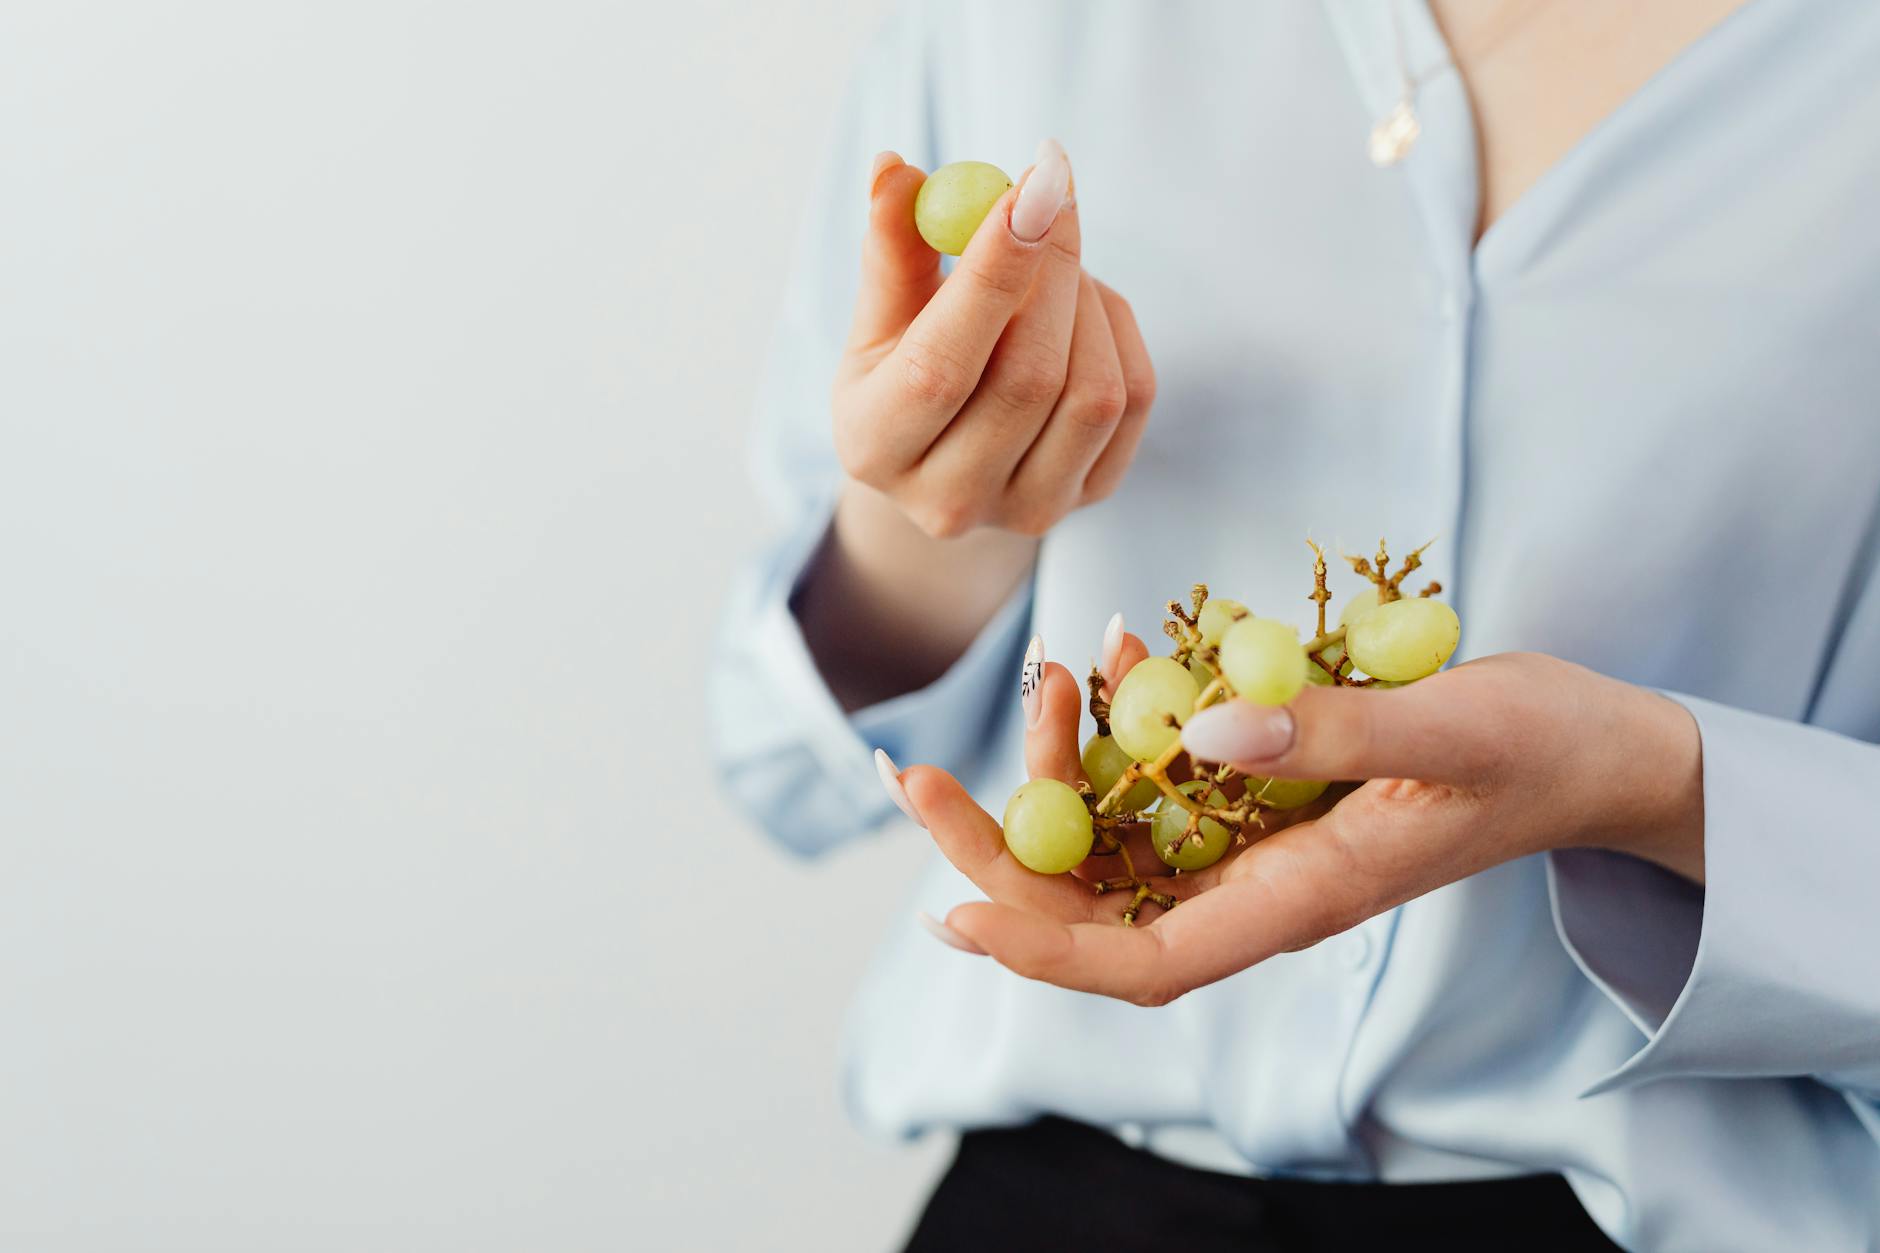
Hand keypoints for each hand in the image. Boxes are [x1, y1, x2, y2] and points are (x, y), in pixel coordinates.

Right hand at [832, 142, 1154, 539]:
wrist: (944, 462)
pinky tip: (1080, 306)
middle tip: (1051, 189)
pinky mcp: (1089, 495)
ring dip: (1084, 298)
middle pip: (1029, 378)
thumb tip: (893, 169)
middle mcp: (949, 498)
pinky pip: (1132, 398)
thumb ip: (891, 251)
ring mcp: (1027, 509)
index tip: (1030, 185)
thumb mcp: (880, 319)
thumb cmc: (903, 371)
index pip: (940, 366)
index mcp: (875, 447)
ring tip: (1053, 262)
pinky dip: (1116, 329)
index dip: (991, 273)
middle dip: (1052, 267)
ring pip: (1092, 389)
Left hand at [896, 649, 1703, 1006]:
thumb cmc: (1540, 748)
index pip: (1144, 962)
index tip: (951, 912)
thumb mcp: (1453, 724)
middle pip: (1096, 905)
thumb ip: (1332, 730)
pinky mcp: (1264, 796)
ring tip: (1052, 674)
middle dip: (999, 847)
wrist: (1594, 750)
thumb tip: (1197, 731)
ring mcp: (1257, 843)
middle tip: (917, 774)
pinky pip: (1165, 777)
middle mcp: (1260, 885)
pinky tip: (1119, 658)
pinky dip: (1126, 724)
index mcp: (1300, 899)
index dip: (1041, 951)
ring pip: (1118, 837)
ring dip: (1059, 768)